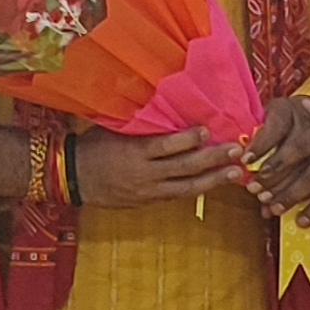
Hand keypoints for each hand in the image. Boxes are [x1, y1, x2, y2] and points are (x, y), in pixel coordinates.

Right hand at [73, 126, 243, 207]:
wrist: (73, 177)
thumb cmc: (94, 146)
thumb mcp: (115, 129)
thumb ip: (142, 124)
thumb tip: (168, 108)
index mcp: (134, 152)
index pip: (166, 146)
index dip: (188, 139)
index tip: (208, 129)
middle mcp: (145, 174)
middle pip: (184, 168)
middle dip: (212, 160)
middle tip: (236, 151)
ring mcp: (147, 191)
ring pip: (186, 188)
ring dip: (213, 180)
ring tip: (235, 173)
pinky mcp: (147, 201)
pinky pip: (176, 196)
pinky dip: (196, 189)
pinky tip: (213, 183)